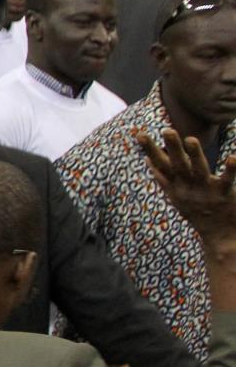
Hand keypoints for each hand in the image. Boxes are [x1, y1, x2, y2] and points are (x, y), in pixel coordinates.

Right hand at [140, 129, 235, 250]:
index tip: (139, 134)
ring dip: (194, 155)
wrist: (219, 236)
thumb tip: (147, 161)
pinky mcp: (224, 194)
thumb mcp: (176, 196)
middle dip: (172, 148)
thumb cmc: (197, 212)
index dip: (150, 150)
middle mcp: (188, 187)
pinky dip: (230, 169)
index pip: (160, 165)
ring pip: (199, 170)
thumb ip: (162, 178)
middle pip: (178, 165)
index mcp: (176, 186)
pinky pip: (227, 180)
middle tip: (167, 130)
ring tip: (191, 139)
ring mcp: (206, 191)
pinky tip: (233, 157)